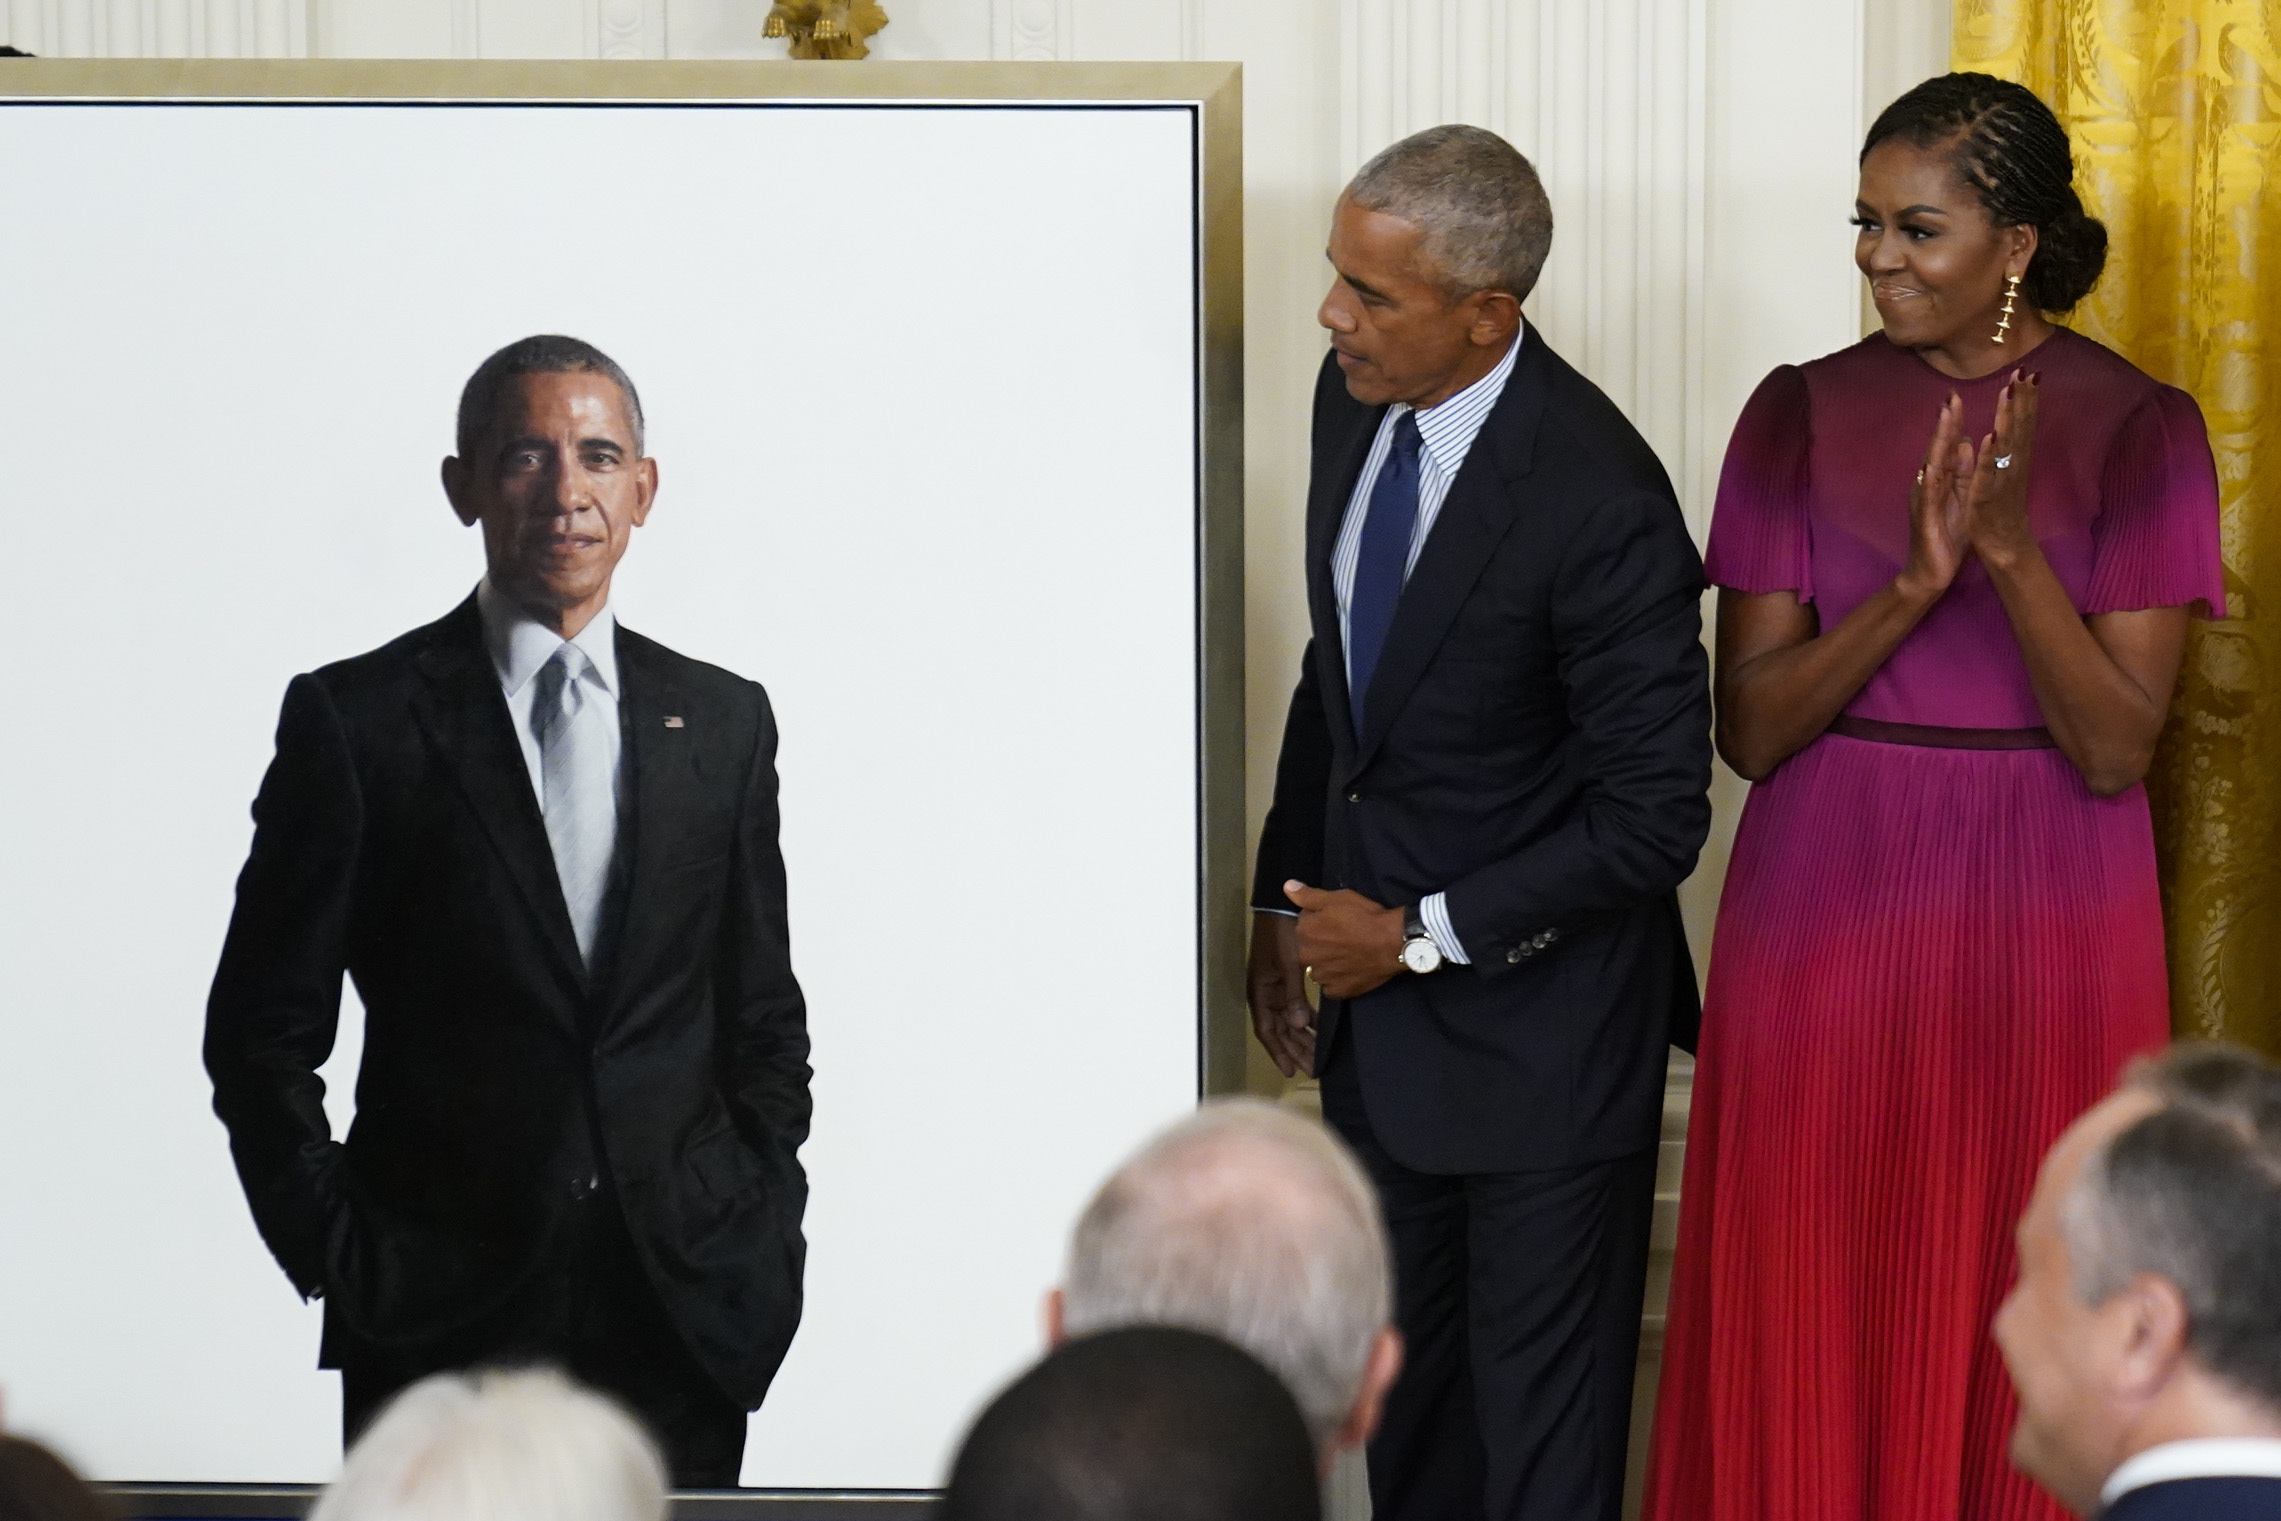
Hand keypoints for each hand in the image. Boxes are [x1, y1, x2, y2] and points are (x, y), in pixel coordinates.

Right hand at [1247, 911, 1316, 1078]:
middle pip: (1280, 1030)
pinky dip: (1306, 1019)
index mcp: (1261, 992)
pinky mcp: (1287, 981)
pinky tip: (1318, 1028)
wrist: (1284, 909)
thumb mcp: (1288, 965)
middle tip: (1311, 1070)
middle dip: (1294, 1050)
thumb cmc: (1282, 935)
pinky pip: (1296, 1007)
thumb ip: (1293, 995)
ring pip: (1288, 1021)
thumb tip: (1299, 1026)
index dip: (1278, 1052)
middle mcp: (1266, 994)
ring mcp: (1276, 988)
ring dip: (1301, 1038)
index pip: (1268, 1030)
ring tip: (1315, 1056)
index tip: (1291, 1071)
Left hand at [1285, 881, 1405, 1000]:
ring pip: (1318, 968)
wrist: (1392, 943)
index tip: (1337, 919)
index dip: (1320, 920)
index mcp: (1304, 932)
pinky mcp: (1338, 991)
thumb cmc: (1364, 917)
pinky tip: (1350, 971)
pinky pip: (1331, 986)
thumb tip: (1287, 887)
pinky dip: (1338, 980)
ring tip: (1348, 955)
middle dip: (1321, 942)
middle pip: (1309, 947)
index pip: (1304, 924)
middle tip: (1344, 937)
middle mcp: (1307, 957)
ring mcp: (1322, 977)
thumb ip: (1308, 895)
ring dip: (1327, 963)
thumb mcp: (1337, 898)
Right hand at [1897, 391, 1969, 602]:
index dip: (1954, 423)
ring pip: (1933, 458)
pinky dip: (1944, 464)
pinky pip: (1936, 484)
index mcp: (1939, 482)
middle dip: (1946, 421)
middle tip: (1953, 394)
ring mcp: (1925, 496)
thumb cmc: (1946, 541)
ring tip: (1948, 411)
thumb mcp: (1961, 502)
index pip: (1947, 447)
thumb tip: (1967, 444)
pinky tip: (1953, 450)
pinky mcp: (1927, 510)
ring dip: (1941, 435)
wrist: (1929, 574)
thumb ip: (1963, 474)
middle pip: (1938, 447)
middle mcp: (1928, 484)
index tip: (1960, 399)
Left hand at [1959, 370, 2040, 565]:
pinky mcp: (1987, 499)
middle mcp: (2014, 468)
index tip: (2027, 371)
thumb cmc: (2000, 514)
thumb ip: (1999, 457)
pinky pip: (1988, 476)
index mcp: (2014, 462)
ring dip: (2008, 419)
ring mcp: (2002, 483)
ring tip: (2010, 392)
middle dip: (2021, 400)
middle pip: (2020, 429)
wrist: (2005, 550)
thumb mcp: (2000, 480)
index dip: (2025, 400)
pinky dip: (1990, 457)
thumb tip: (1996, 433)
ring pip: (2007, 447)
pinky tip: (1991, 437)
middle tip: (2025, 371)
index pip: (2021, 425)